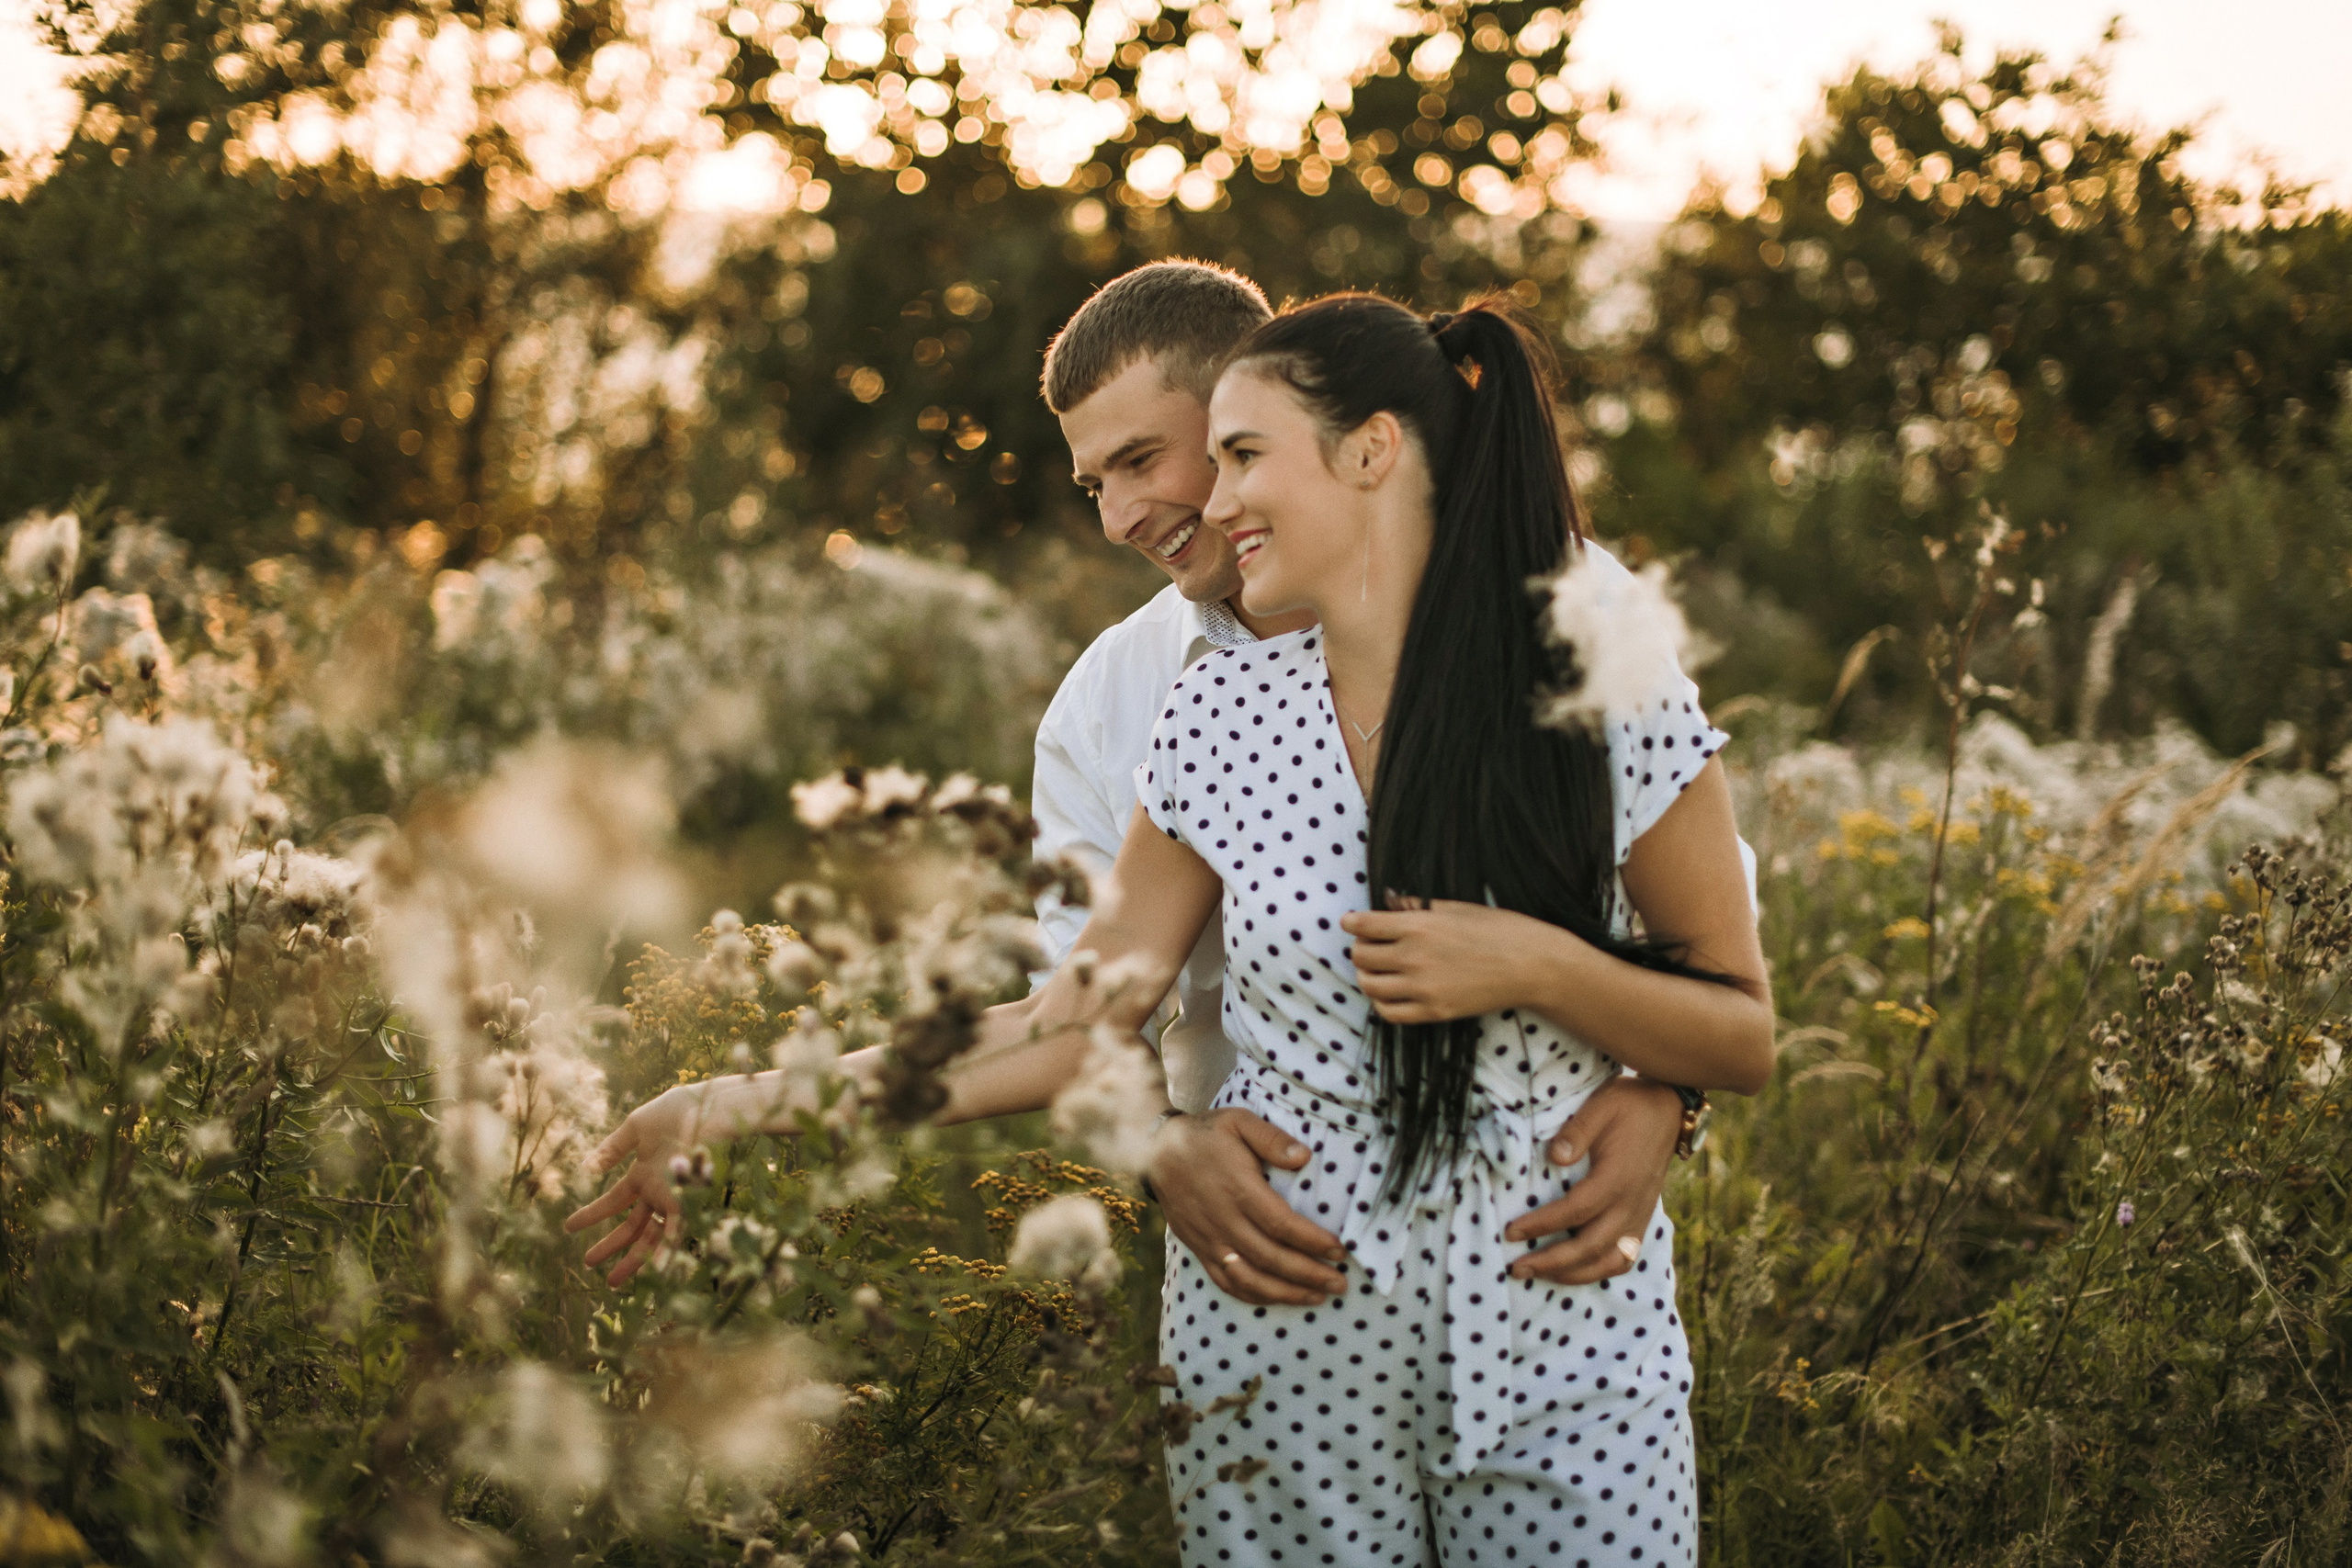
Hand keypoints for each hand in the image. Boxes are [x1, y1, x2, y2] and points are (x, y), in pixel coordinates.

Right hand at [564, 1084, 708, 1287]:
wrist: (708, 1106)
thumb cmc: (676, 1112)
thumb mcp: (637, 1128)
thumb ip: (612, 1149)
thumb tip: (587, 1170)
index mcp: (643, 1174)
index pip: (614, 1201)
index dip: (592, 1214)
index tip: (569, 1227)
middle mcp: (657, 1191)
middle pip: (632, 1226)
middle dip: (610, 1245)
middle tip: (589, 1263)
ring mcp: (672, 1198)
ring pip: (651, 1237)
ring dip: (632, 1260)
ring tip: (611, 1282)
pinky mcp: (689, 1200)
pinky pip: (676, 1231)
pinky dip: (666, 1252)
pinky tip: (654, 1271)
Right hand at [1152, 1109, 1350, 1304]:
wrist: (1155, 1152)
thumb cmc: (1206, 1135)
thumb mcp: (1239, 1121)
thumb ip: (1272, 1138)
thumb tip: (1305, 1157)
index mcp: (1237, 1188)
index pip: (1280, 1224)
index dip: (1312, 1241)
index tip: (1339, 1251)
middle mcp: (1223, 1220)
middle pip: (1270, 1257)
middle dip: (1308, 1274)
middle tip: (1339, 1285)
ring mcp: (1209, 1239)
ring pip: (1250, 1278)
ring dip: (1286, 1293)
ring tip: (1318, 1297)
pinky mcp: (1198, 1249)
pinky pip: (1226, 1282)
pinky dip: (1254, 1296)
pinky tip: (1278, 1298)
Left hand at [1341, 898, 1570, 1024]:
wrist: (1532, 964)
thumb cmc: (1499, 929)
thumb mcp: (1455, 907)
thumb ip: (1417, 906)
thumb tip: (1389, 902)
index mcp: (1419, 925)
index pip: (1364, 925)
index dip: (1352, 923)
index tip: (1350, 923)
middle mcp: (1415, 957)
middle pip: (1361, 957)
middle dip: (1361, 949)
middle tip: (1370, 946)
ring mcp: (1424, 987)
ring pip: (1369, 986)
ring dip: (1367, 976)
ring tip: (1378, 970)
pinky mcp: (1435, 1012)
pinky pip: (1389, 1012)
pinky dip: (1382, 1002)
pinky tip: (1390, 992)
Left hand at [1503, 1075, 1681, 1284]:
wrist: (1669, 1110)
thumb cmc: (1630, 1105)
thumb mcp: (1601, 1106)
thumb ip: (1576, 1131)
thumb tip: (1555, 1157)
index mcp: (1617, 1177)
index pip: (1575, 1211)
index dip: (1542, 1225)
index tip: (1511, 1231)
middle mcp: (1631, 1204)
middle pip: (1591, 1247)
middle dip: (1551, 1262)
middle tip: (1517, 1268)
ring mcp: (1640, 1215)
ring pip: (1610, 1262)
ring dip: (1573, 1274)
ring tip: (1539, 1275)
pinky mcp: (1643, 1220)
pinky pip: (1624, 1259)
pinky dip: (1599, 1271)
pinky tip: (1573, 1271)